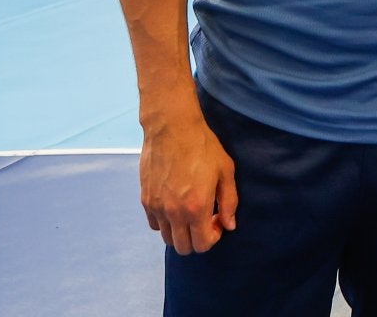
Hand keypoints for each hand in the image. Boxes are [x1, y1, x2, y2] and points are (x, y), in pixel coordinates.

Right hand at [139, 106, 237, 253]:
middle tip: (205, 219)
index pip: (202, 245)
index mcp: (196, 207)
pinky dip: (165, 222)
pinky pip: (154, 224)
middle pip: (183, 247)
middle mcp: (174, 212)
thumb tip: (230, 225)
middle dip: (197, 239)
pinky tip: (175, 204)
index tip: (218, 220)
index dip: (214, 237)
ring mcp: (157, 207)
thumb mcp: (226, 172)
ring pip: (167, 238)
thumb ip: (229, 202)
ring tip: (190, 211)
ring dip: (181, 231)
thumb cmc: (203, 147)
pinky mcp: (145, 199)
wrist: (172, 128)